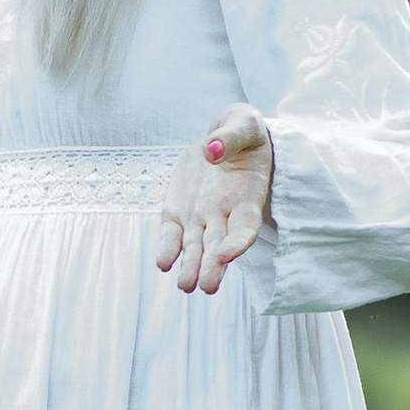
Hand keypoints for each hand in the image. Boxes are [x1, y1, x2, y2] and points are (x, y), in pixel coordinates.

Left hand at [157, 107, 273, 296]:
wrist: (223, 136)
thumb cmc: (242, 130)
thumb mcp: (242, 123)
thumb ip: (230, 136)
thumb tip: (211, 149)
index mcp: (247, 197)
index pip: (245, 227)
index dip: (238, 242)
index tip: (228, 255)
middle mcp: (224, 213)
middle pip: (219, 245)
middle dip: (213, 266)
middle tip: (206, 286)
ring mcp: (200, 216)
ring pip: (196, 247)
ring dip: (191, 267)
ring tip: (185, 286)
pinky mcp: (178, 212)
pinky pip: (172, 234)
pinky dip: (168, 249)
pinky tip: (163, 263)